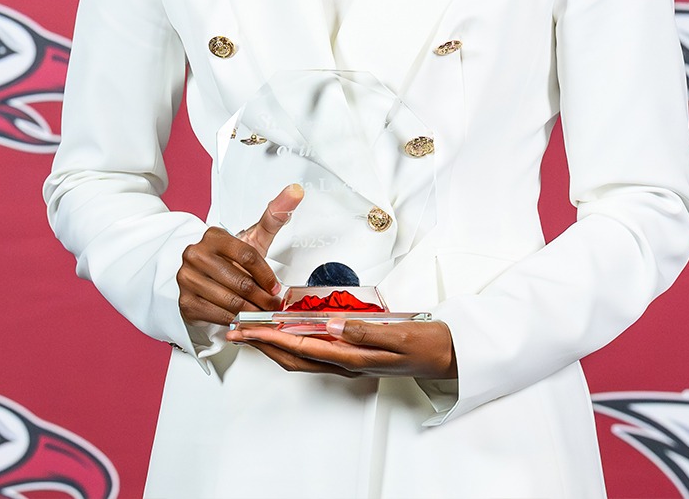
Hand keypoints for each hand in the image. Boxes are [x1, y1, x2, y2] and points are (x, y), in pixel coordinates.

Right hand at [177, 184, 301, 326]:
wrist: (206, 277)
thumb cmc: (233, 259)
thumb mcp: (255, 237)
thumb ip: (275, 216)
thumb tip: (296, 191)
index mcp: (214, 236)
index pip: (248, 256)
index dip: (267, 275)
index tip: (276, 287)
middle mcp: (195, 255)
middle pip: (240, 281)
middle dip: (262, 297)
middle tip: (273, 306)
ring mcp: (187, 279)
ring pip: (230, 300)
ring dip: (251, 310)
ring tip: (261, 313)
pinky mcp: (184, 302)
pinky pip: (216, 314)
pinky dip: (234, 320)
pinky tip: (242, 318)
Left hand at [226, 319, 457, 379]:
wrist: (450, 356)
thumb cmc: (429, 344)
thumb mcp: (401, 333)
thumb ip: (366, 330)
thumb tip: (333, 325)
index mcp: (354, 357)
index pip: (304, 346)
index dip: (273, 336)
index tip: (250, 328)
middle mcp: (347, 363)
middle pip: (294, 356)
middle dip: (263, 345)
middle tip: (238, 331)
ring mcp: (351, 361)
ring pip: (302, 356)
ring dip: (275, 345)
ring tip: (255, 332)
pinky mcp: (357, 355)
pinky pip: (316, 352)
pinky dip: (295, 342)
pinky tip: (292, 332)